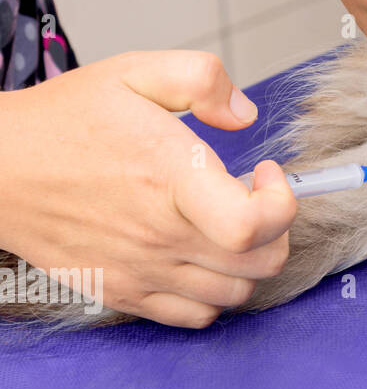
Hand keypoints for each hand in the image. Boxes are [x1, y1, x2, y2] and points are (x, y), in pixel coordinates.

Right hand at [0, 51, 296, 327]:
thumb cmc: (64, 121)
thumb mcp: (134, 72)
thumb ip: (202, 80)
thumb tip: (245, 114)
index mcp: (170, 179)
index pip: (252, 224)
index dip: (281, 200)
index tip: (264, 171)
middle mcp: (161, 234)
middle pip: (260, 263)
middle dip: (276, 227)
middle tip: (249, 196)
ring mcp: (142, 270)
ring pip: (235, 293)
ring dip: (249, 260)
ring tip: (226, 223)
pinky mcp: (124, 292)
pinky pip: (195, 316)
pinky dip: (215, 294)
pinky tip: (201, 255)